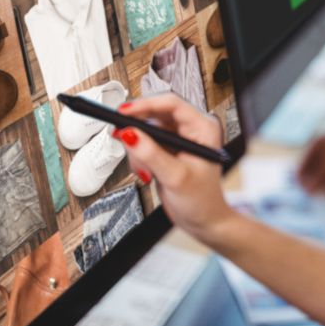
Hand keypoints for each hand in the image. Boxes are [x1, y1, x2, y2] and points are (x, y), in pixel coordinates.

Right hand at [113, 93, 235, 244]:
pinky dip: (139, 158)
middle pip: (155, 114)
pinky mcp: (166, 150)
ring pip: (146, 130)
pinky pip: (144, 144)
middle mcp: (191, 129)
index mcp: (203, 128)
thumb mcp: (175, 177)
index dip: (145, 105)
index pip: (171, 104)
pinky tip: (147, 173)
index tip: (123, 112)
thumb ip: (152, 155)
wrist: (203, 220)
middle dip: (138, 129)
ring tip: (146, 171)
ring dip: (138, 150)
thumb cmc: (202, 201)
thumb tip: (131, 134)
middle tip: (121, 136)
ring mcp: (178, 139)